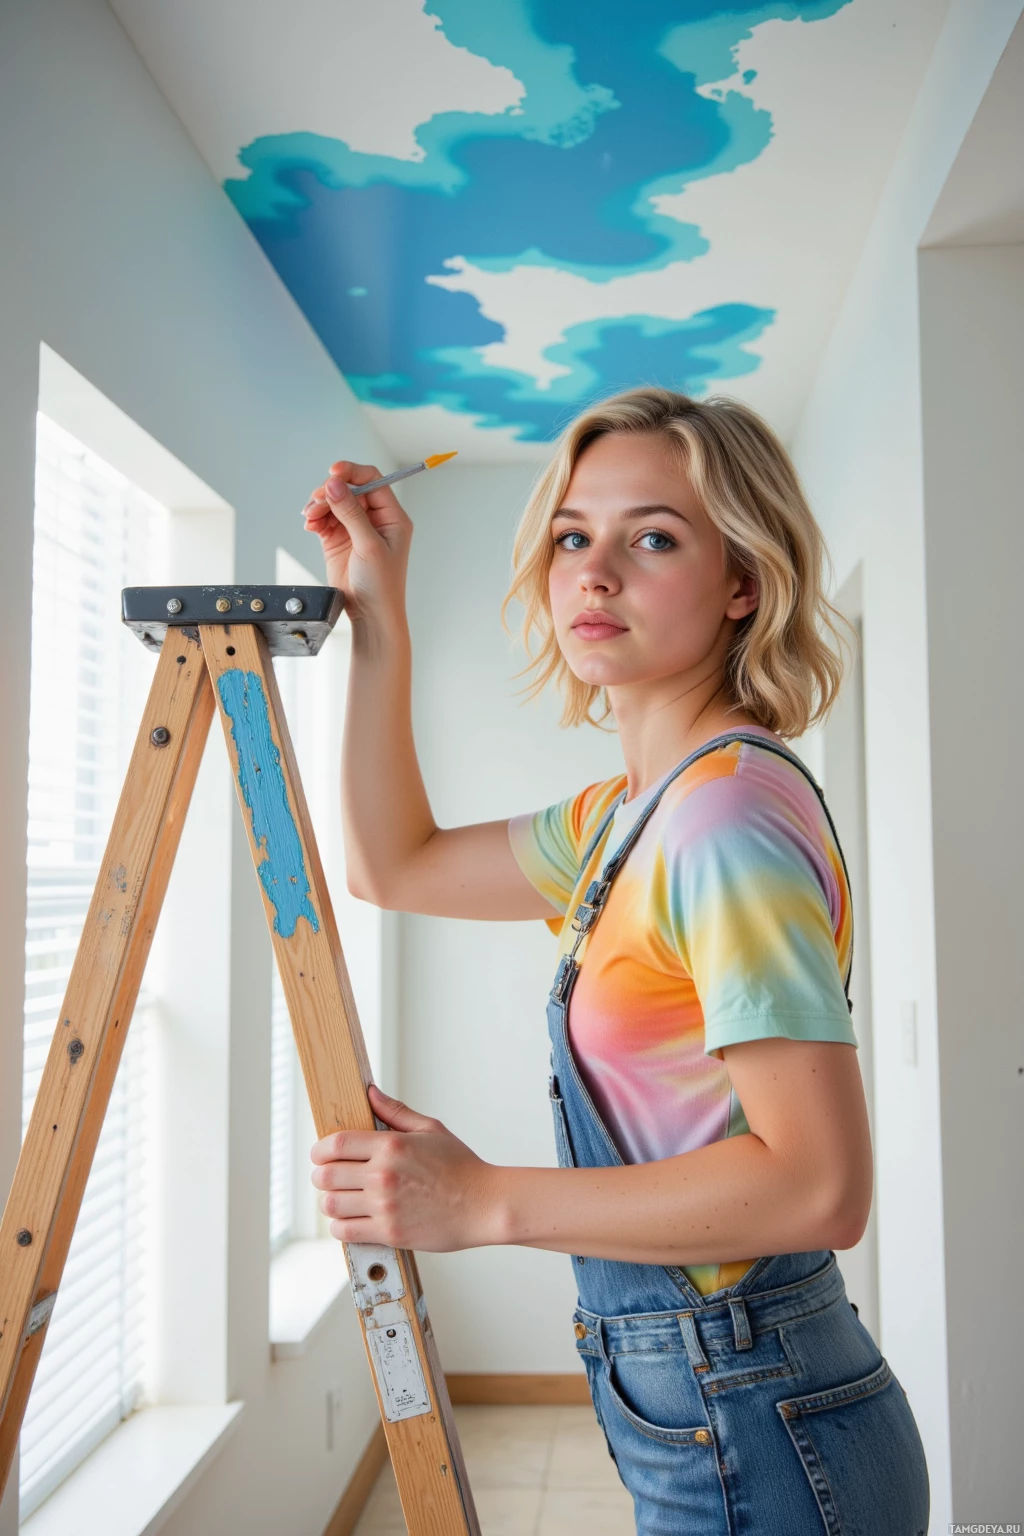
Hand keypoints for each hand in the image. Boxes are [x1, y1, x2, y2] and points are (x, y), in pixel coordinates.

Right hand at [301, 461, 412, 632]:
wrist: (370, 616)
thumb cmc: (381, 585)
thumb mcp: (368, 545)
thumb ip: (351, 513)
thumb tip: (334, 485)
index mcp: (392, 517)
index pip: (372, 481)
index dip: (352, 473)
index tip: (333, 473)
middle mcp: (374, 519)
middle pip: (349, 489)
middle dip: (330, 492)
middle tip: (316, 503)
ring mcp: (355, 529)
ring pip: (333, 503)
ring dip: (319, 506)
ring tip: (310, 518)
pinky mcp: (338, 540)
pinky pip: (324, 519)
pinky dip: (315, 519)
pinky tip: (310, 525)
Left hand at [310, 1085, 501, 1251]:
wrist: (484, 1205)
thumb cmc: (461, 1167)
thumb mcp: (431, 1129)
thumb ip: (395, 1112)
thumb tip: (369, 1092)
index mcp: (391, 1146)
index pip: (336, 1144)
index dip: (319, 1149)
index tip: (320, 1154)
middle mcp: (383, 1175)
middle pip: (326, 1175)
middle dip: (321, 1175)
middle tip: (328, 1176)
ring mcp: (385, 1206)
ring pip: (330, 1205)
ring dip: (329, 1201)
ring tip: (339, 1198)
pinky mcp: (389, 1233)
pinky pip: (344, 1232)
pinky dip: (339, 1226)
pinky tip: (349, 1219)